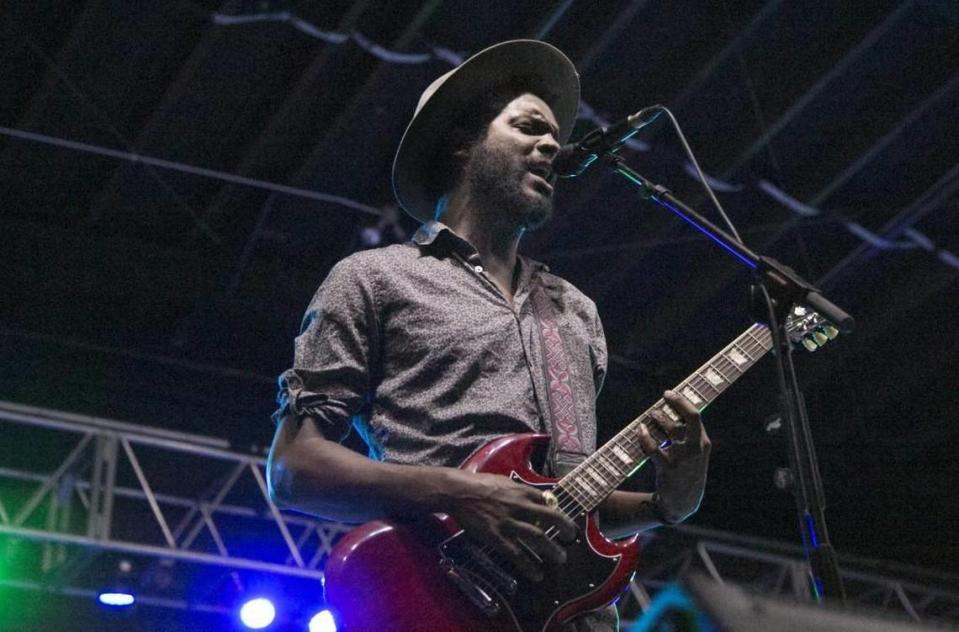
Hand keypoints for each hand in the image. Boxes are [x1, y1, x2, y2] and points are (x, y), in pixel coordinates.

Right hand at [443, 471, 577, 581]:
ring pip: (537, 537)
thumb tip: (533, 496)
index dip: (556, 510)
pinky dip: (528, 565)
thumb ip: (518, 490)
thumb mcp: (503, 481)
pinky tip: (536, 574)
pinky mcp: (497, 537)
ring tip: (560, 558)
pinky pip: (516, 553)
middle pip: (549, 517)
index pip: (547, 500)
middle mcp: (519, 506)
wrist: (459, 492)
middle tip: (570, 537)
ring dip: (551, 549)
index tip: (561, 519)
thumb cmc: (479, 484)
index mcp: (521, 491)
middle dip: (564, 528)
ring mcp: (509, 522)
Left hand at [636, 390, 710, 523]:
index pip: (696, 415)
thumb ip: (688, 435)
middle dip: (677, 402)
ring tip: (651, 415)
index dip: (682, 401)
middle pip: (691, 417)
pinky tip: (641, 430)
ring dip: (659, 418)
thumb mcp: (694, 454)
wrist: (683, 503)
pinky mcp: (668, 467)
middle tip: (664, 396)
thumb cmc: (686, 473)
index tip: (669, 393)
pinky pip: (654, 447)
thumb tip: (673, 411)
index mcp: (703, 443)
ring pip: (672, 429)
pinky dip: (645, 436)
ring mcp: (683, 458)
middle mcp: (696, 448)